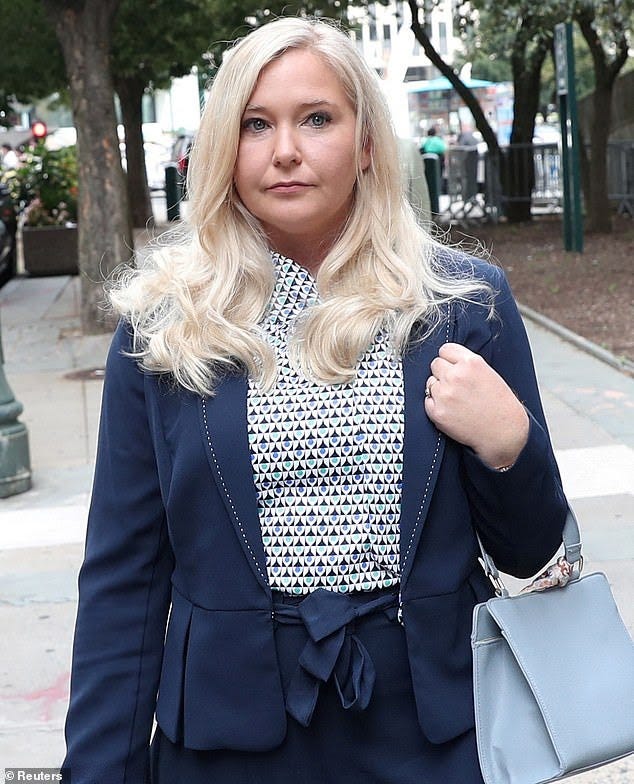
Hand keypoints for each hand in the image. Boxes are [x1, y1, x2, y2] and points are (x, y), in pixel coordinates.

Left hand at [424, 343, 528, 468]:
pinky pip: (427, 400)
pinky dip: (435, 405)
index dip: (449, 359)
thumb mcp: (488, 373)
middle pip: (435, 364)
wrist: (503, 432)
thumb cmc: (499, 404)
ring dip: (439, 389)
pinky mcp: (437, 411)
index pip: (445, 349)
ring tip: (457, 400)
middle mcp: (456, 375)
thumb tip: (447, 360)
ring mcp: (444, 394)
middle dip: (443, 373)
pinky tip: (452, 410)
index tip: (454, 367)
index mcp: (471, 362)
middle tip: (456, 386)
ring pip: (430, 382)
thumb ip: (467, 364)